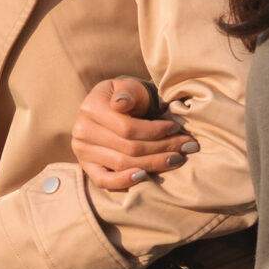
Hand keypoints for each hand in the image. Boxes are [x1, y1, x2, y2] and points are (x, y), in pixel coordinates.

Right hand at [71, 77, 194, 191]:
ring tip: (177, 158)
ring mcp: (82, 151)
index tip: (176, 128)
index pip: (127, 127)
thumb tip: (120, 103)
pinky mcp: (87, 167)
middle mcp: (82, 130)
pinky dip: (124, 181)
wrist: (114, 107)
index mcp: (91, 107)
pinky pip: (104, 181)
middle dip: (162, 147)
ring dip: (154, 163)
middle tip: (187, 146)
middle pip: (128, 147)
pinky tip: (145, 176)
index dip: (155, 130)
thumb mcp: (129, 87)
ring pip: (122, 164)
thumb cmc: (128, 97)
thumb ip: (128, 92)